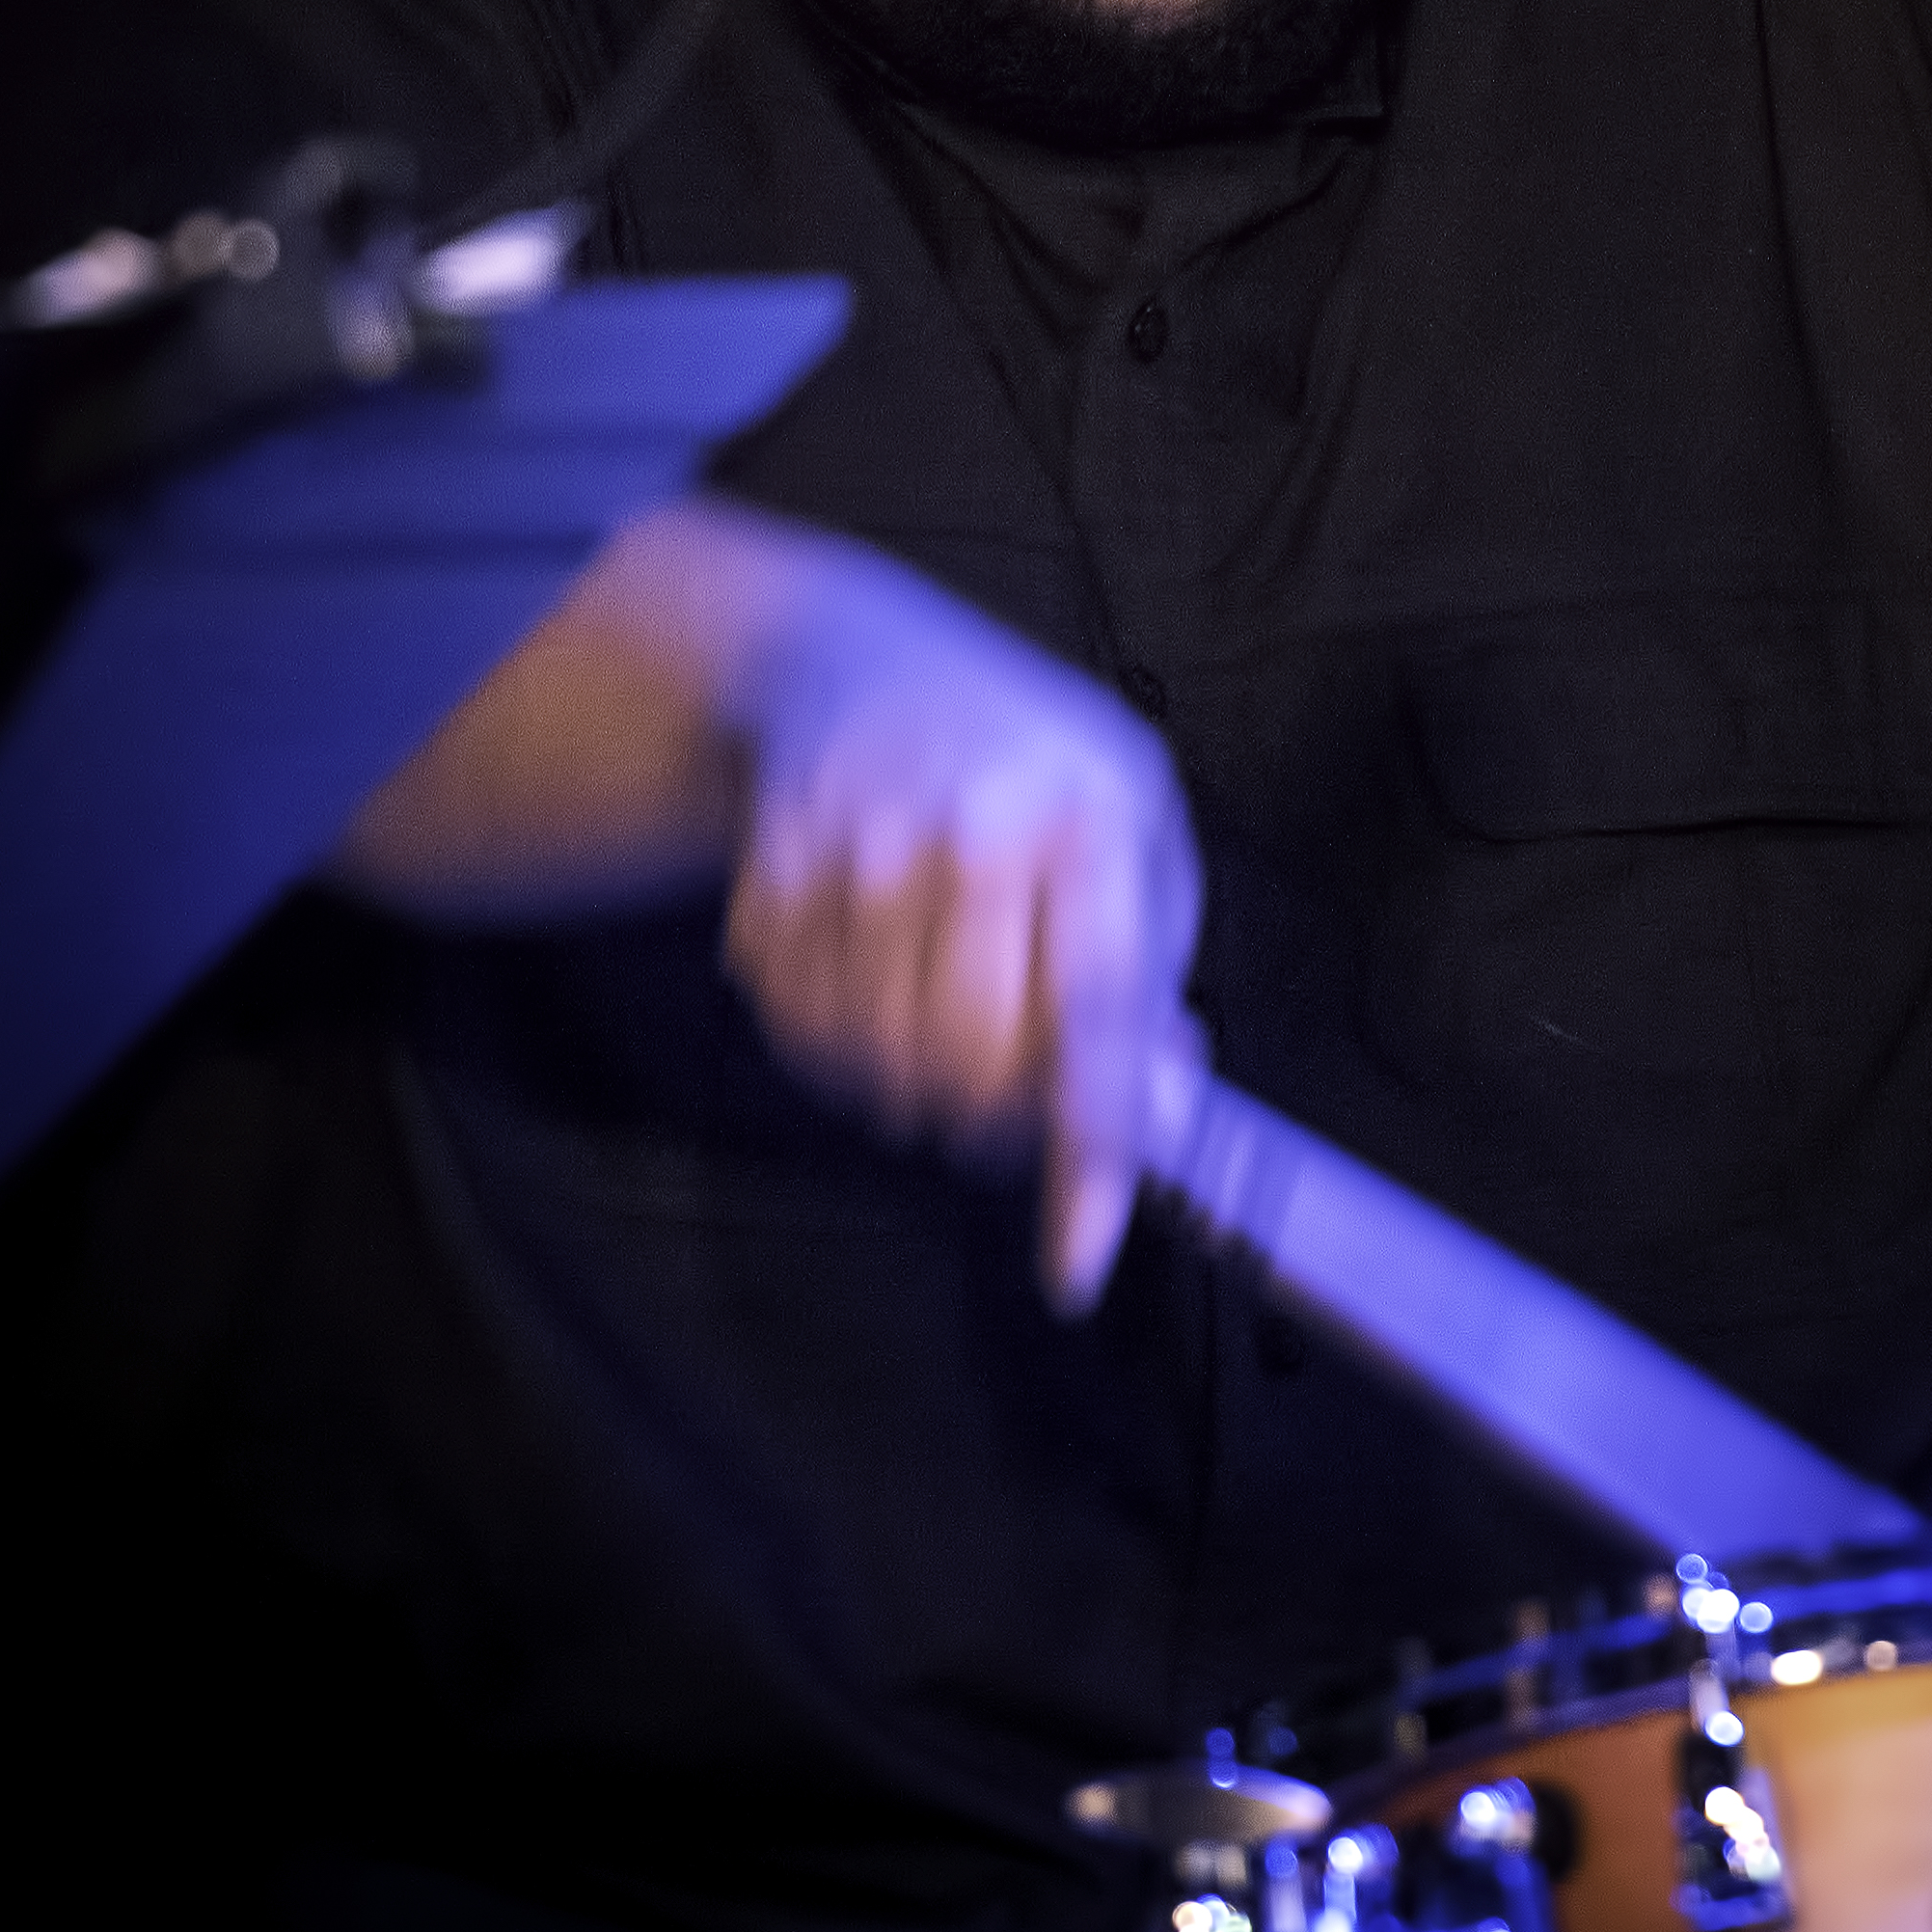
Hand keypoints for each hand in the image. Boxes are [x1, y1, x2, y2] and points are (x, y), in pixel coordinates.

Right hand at [720, 550, 1200, 1315]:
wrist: (845, 663)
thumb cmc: (1020, 762)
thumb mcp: (1127, 827)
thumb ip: (1150, 969)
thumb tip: (1159, 1105)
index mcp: (1085, 817)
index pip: (1094, 1017)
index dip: (1090, 1155)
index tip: (1076, 1268)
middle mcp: (971, 832)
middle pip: (973, 1065)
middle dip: (995, 1114)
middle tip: (1006, 1089)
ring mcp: (859, 852)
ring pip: (881, 1067)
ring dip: (912, 1087)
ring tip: (934, 1015)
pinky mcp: (773, 877)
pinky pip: (803, 1035)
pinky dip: (838, 1049)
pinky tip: (867, 984)